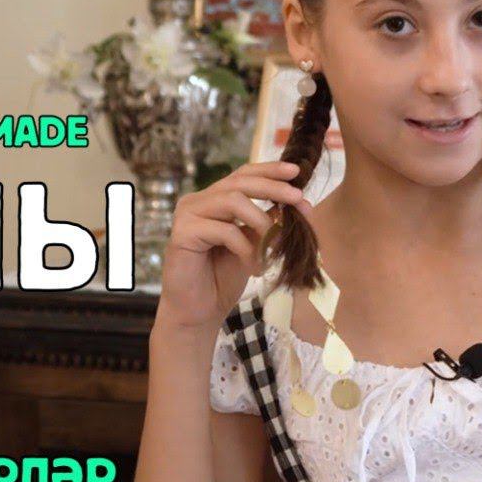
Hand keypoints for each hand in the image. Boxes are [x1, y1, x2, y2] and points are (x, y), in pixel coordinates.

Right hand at [157, 161, 312, 330]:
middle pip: (239, 182)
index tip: (295, 171)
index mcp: (213, 200)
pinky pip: (224, 230)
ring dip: (262, 221)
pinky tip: (254, 266)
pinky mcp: (182, 233)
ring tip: (275, 245)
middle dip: (273, 188)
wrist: (198, 312)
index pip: (242, 174)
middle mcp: (197, 201)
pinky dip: (246, 247)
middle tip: (298, 199)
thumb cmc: (222, 278)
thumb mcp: (253, 244)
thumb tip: (299, 202)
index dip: (269, 170)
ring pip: (233, 200)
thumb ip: (267, 222)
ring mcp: (187, 215)